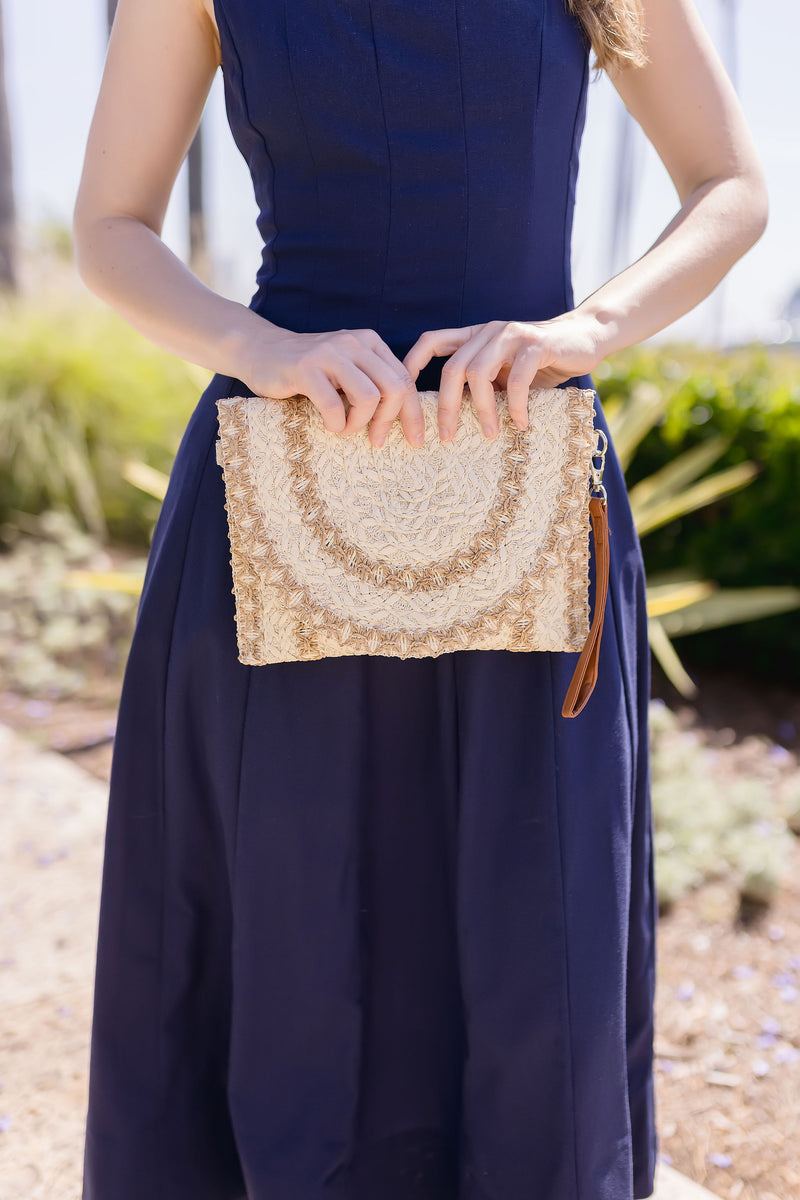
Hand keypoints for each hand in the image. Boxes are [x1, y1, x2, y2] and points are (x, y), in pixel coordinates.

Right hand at [241, 325, 424, 446]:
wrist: (260, 351)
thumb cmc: (309, 371)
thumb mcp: (347, 370)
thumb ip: (374, 383)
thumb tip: (406, 419)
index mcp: (370, 343)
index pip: (405, 379)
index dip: (414, 414)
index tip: (414, 440)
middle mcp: (354, 343)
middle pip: (394, 388)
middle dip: (389, 421)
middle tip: (376, 440)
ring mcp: (329, 354)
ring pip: (369, 397)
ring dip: (360, 423)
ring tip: (345, 429)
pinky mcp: (305, 368)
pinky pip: (333, 405)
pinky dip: (336, 424)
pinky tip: (329, 426)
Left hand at [402, 312, 601, 439]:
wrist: (585, 339)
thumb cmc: (539, 363)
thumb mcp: (503, 374)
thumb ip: (480, 386)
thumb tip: (449, 420)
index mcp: (475, 336)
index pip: (432, 341)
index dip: (412, 364)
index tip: (402, 397)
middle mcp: (489, 332)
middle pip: (452, 368)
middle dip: (445, 406)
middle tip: (446, 437)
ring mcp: (512, 335)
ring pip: (479, 373)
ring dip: (481, 409)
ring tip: (488, 434)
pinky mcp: (537, 345)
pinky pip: (517, 378)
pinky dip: (515, 405)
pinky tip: (521, 423)